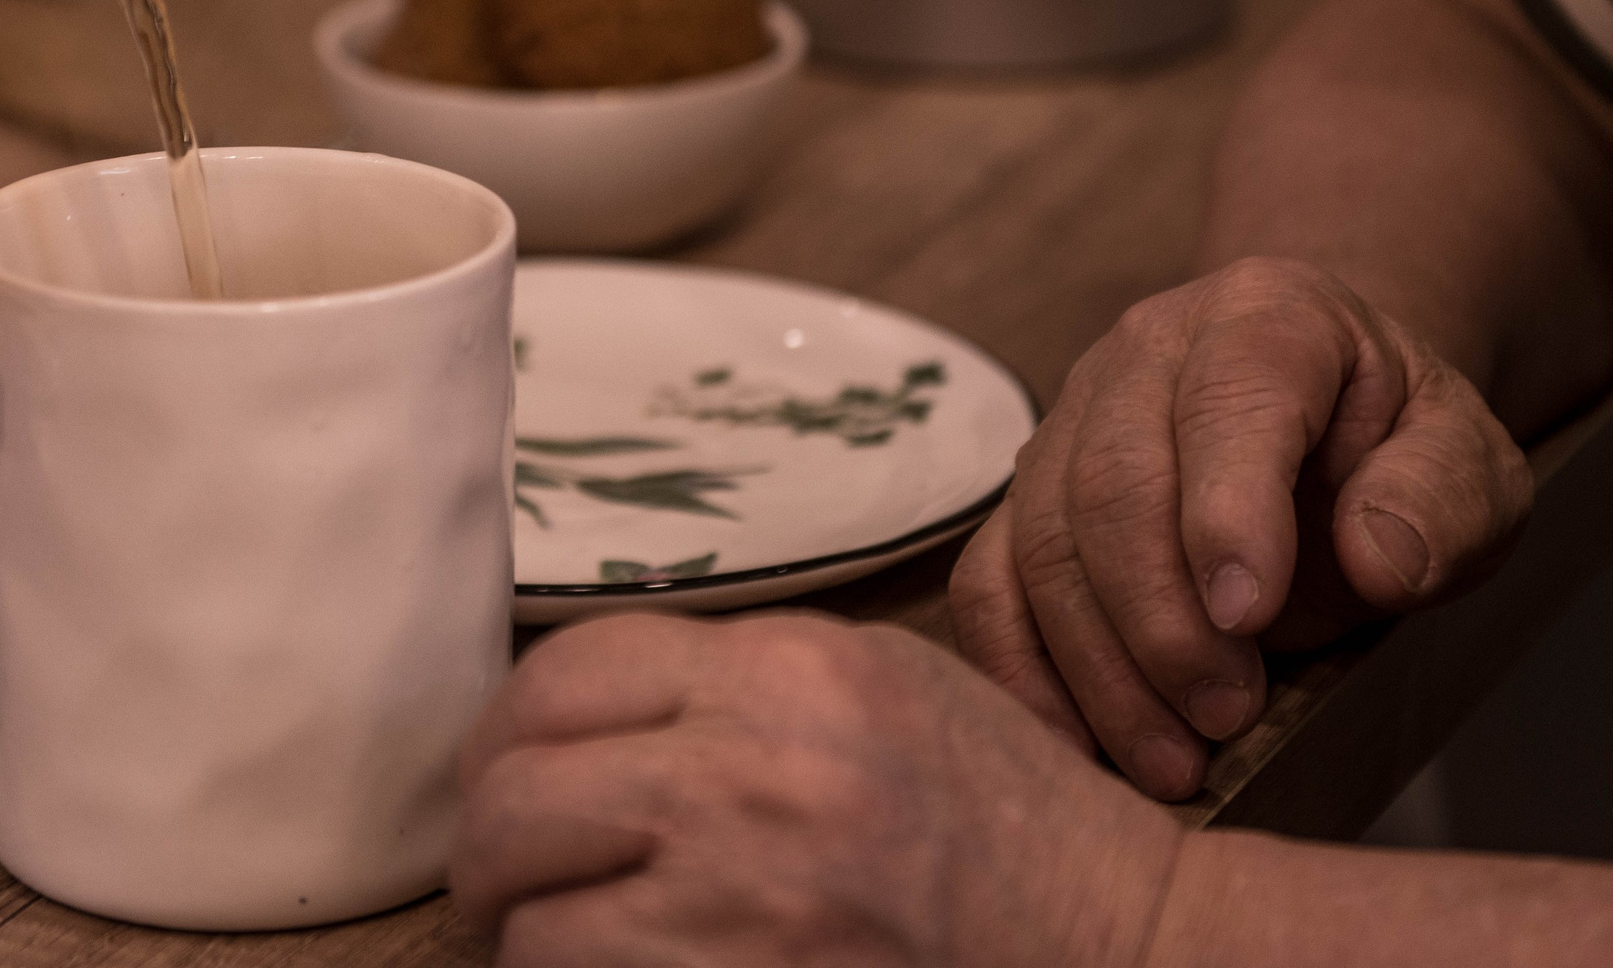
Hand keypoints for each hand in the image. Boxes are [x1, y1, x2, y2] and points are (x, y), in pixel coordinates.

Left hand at [452, 611, 1185, 967]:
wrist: (1124, 944)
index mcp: (784, 671)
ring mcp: (752, 897)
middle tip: (498, 882)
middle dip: (488, 850)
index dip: (506, 734)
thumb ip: (733, 680)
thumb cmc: (1006, 817)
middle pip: (520, 795)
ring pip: (537, 918)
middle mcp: (755, 772)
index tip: (503, 777)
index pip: (564, 673)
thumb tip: (576, 712)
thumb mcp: (881, 686)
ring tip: (556, 940)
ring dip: (529, 939)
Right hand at [950, 256, 1531, 800]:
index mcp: (1264, 316)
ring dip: (1096, 663)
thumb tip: (1379, 558)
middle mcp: (1143, 351)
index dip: (1227, 510)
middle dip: (1159, 617)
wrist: (1327, 428)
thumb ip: (1443, 500)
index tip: (1249, 616)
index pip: (1228, 403)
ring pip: (1040, 538)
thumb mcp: (1470, 464)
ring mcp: (1068, 420)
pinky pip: (988, 580)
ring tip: (1172, 760)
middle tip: (1223, 718)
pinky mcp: (1025, 496)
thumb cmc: (1397, 451)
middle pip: (1111, 480)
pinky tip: (1072, 746)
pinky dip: (1014, 670)